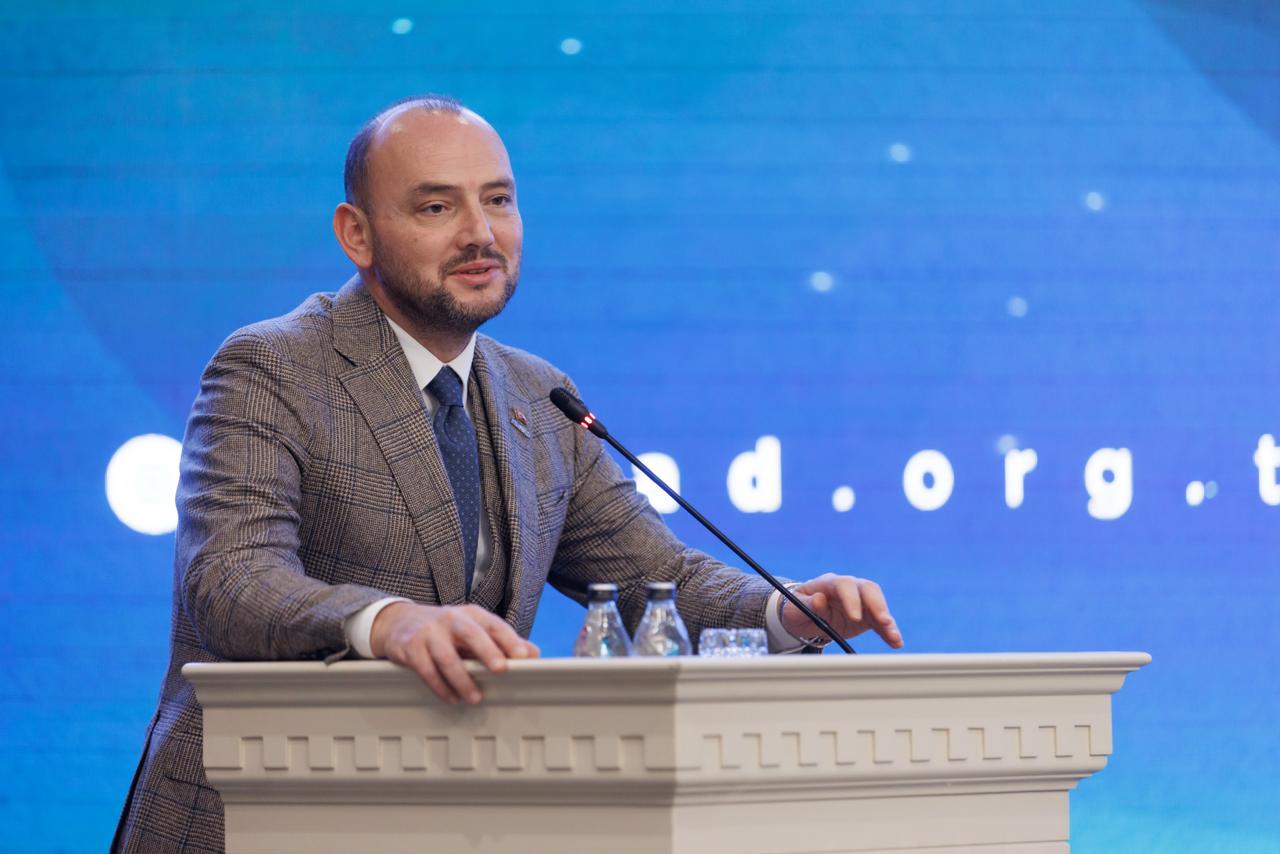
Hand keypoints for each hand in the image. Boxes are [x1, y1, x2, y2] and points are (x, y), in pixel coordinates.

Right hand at [370, 602, 539, 703]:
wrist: (398, 622)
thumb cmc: (444, 629)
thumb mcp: (473, 629)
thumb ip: (502, 642)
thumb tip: (533, 653)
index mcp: (471, 615)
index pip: (493, 624)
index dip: (508, 639)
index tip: (522, 655)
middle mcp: (451, 619)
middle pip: (471, 633)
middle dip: (487, 650)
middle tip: (501, 669)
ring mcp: (429, 632)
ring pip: (446, 656)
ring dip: (462, 679)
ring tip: (475, 697)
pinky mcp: (411, 647)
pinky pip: (426, 669)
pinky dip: (440, 686)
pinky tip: (451, 698)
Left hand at [780, 573, 902, 648]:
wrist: (802, 615)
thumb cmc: (797, 609)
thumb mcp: (794, 609)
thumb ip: (806, 605)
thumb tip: (819, 600)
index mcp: (828, 583)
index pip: (844, 585)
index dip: (852, 599)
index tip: (855, 617)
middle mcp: (848, 588)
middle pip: (867, 589)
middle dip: (877, 605)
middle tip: (883, 622)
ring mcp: (859, 601)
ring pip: (878, 604)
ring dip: (887, 620)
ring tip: (894, 637)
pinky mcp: (866, 616)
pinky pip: (880, 621)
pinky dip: (889, 631)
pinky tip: (896, 642)